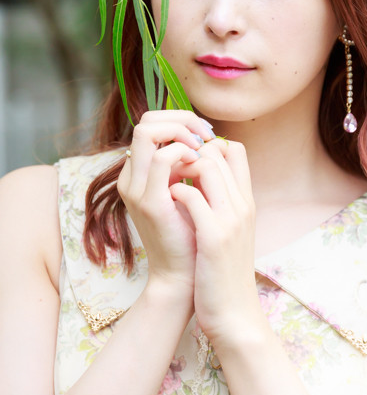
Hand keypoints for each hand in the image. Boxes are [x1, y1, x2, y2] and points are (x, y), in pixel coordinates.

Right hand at [116, 111, 216, 307]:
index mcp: (139, 175)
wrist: (185, 277)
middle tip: (206, 133)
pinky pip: (163, 158)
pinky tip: (201, 164)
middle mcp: (131, 178)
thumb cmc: (192, 235)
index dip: (179, 119)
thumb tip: (206, 136)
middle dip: (180, 118)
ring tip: (203, 147)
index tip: (206, 134)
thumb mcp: (189, 193)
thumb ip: (189, 166)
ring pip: (147, 131)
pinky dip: (185, 152)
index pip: (150, 124)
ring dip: (182, 131)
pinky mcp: (149, 202)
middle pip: (145, 121)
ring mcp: (136, 189)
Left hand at [169, 138, 261, 345]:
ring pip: (206, 165)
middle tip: (170, 172)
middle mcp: (243, 204)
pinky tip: (166, 203)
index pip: (235, 150)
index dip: (208, 146)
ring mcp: (231, 219)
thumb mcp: (229, 232)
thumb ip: (220, 204)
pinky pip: (191, 194)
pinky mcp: (214, 236)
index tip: (186, 162)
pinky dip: (174, 191)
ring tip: (167, 186)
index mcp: (246, 201)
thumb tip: (197, 180)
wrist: (234, 313)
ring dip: (179, 169)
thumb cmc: (223, 273)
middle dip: (188, 153)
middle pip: (218, 151)